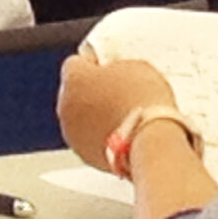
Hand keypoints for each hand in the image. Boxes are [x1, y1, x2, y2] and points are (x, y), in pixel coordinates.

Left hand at [58, 51, 178, 167]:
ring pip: (79, 118)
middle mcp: (66, 105)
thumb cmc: (143, 103)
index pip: (75, 64)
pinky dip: (100, 137)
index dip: (93, 65)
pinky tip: (121, 135)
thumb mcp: (134, 68)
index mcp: (74, 78)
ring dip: (93, 117)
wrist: (151, 142)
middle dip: (92, 92)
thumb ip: (115, 68)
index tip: (106, 68)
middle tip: (117, 94)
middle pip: (74, 92)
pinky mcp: (84, 154)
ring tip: (122, 118)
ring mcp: (73, 132)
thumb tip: (116, 75)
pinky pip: (88, 140)